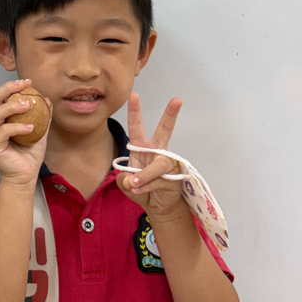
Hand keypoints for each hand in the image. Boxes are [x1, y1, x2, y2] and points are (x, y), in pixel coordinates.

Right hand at [0, 79, 51, 189]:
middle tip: (24, 85)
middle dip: (8, 89)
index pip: (2, 97)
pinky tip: (31, 128)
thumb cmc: (30, 155)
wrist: (25, 176)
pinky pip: (3, 131)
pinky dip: (17, 127)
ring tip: (28, 105)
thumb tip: (48, 100)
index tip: (28, 81)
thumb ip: (43, 117)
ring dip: (13, 106)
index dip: (12, 86)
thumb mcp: (40, 132)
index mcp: (2, 120)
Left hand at [116, 93, 183, 216]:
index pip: (136, 127)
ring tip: (133, 184)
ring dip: (143, 176)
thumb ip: (123, 180)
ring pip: (156, 165)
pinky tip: (139, 191)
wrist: (157, 206)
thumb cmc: (141, 189)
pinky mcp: (175, 176)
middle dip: (170, 115)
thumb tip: (131, 180)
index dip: (134, 111)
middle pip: (165, 130)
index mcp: (142, 147)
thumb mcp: (126, 184)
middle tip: (177, 99)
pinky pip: (158, 180)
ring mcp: (168, 163)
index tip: (133, 95)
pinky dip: (146, 187)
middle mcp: (157, 151)